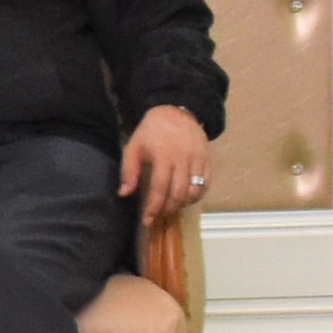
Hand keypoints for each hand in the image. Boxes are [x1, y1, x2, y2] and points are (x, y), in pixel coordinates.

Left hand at [117, 106, 211, 220]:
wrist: (176, 111)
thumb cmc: (151, 131)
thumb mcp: (134, 146)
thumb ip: (128, 170)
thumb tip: (124, 194)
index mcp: (163, 155)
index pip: (160, 188)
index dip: (154, 207)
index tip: (147, 220)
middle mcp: (183, 158)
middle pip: (179, 193)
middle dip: (168, 209)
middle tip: (159, 215)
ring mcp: (197, 159)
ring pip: (194, 191)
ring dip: (183, 204)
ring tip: (172, 207)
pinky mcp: (207, 159)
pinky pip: (206, 183)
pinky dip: (197, 195)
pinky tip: (187, 198)